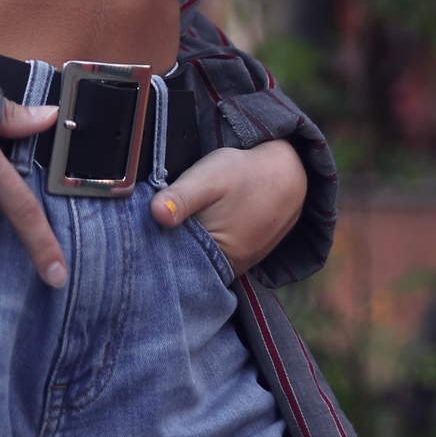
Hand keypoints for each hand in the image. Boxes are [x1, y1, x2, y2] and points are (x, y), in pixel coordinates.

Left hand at [150, 138, 304, 277]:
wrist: (291, 169)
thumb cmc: (247, 172)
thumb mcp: (209, 178)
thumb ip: (182, 197)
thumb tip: (156, 215)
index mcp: (220, 255)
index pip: (176, 262)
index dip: (158, 247)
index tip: (144, 231)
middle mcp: (233, 267)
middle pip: (192, 262)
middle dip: (176, 244)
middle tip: (170, 215)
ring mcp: (244, 262)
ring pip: (208, 257)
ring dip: (195, 242)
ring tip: (188, 216)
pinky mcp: (250, 253)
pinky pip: (223, 252)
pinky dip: (213, 241)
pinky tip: (209, 220)